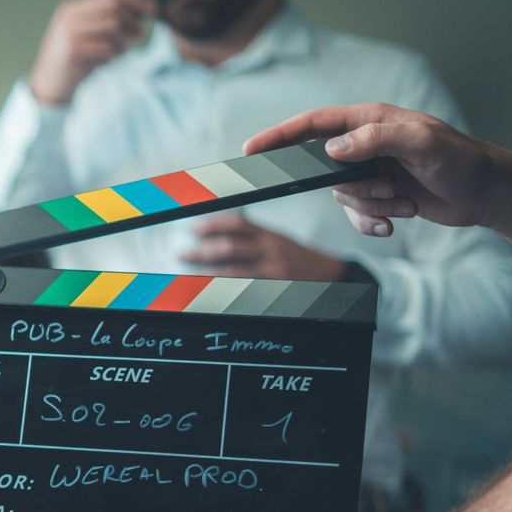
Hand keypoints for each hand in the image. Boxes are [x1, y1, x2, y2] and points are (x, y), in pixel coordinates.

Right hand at [29, 0, 154, 104]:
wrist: (47, 88)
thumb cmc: (73, 63)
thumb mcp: (85, 36)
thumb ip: (104, 22)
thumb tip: (141, 13)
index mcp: (72, 9)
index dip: (136, 1)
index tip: (153, 10)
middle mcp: (69, 16)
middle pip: (113, 6)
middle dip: (132, 19)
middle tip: (139, 34)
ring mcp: (69, 33)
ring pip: (113, 26)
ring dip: (122, 41)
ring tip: (116, 54)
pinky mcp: (72, 51)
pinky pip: (106, 47)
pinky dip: (112, 56)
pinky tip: (104, 63)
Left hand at [180, 214, 344, 280]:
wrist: (327, 272)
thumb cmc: (295, 256)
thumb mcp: (275, 239)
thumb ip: (250, 237)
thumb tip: (216, 236)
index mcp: (268, 234)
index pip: (237, 224)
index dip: (213, 225)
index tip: (194, 228)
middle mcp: (269, 249)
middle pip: (231, 247)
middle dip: (204, 250)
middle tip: (183, 253)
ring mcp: (272, 270)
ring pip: (234, 270)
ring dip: (208, 270)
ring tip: (190, 271)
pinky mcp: (273, 287)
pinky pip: (245, 287)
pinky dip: (226, 286)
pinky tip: (211, 287)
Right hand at [243, 102, 500, 237]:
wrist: (485, 192)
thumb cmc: (460, 160)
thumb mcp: (421, 142)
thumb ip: (376, 139)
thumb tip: (333, 147)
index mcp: (370, 121)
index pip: (314, 124)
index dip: (280, 135)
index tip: (252, 149)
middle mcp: (365, 144)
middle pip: (325, 169)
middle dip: (355, 187)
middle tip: (389, 186)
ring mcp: (370, 171)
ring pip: (341, 196)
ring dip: (372, 205)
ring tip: (405, 200)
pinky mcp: (377, 195)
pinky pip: (355, 215)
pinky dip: (372, 222)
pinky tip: (396, 220)